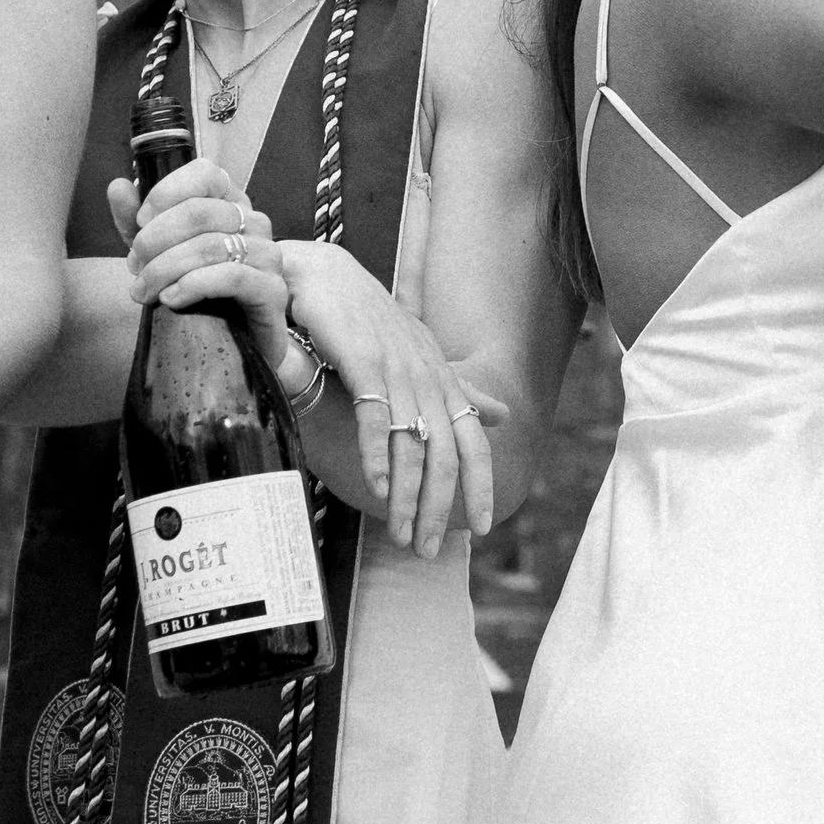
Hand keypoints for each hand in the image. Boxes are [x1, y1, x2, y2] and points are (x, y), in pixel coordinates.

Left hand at [109, 158, 292, 372]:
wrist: (230, 345)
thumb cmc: (196, 292)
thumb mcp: (158, 253)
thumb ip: (137, 222)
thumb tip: (118, 186)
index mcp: (230, 203)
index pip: (205, 173)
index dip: (166, 193)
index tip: (140, 222)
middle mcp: (255, 222)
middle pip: (199, 213)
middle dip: (155, 240)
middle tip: (135, 267)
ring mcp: (268, 255)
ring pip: (210, 246)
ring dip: (165, 269)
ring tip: (144, 291)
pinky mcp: (272, 291)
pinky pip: (231, 277)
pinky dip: (192, 285)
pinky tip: (171, 299)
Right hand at [279, 241, 494, 556]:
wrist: (322, 274)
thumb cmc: (366, 318)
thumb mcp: (419, 359)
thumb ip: (458, 391)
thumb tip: (501, 415)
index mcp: (442, 380)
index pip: (473, 441)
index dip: (481, 484)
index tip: (483, 528)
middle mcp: (427, 376)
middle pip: (446, 453)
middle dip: (438, 506)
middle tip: (426, 549)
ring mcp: (398, 368)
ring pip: (412, 444)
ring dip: (407, 495)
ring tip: (400, 534)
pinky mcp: (364, 360)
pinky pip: (377, 417)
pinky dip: (378, 455)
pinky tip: (376, 487)